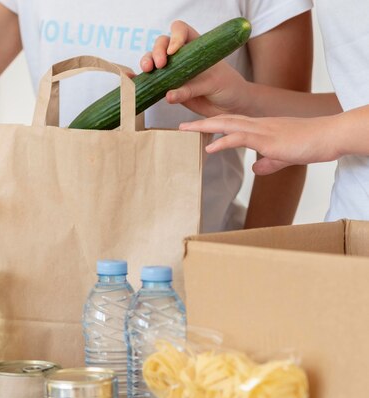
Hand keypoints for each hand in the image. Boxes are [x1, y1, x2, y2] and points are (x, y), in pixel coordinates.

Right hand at [139, 20, 251, 116]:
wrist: (229, 106)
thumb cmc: (227, 87)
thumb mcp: (213, 84)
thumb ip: (192, 89)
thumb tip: (168, 95)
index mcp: (196, 46)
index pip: (181, 30)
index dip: (175, 36)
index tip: (174, 51)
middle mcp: (182, 55)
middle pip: (162, 43)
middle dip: (157, 51)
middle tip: (160, 65)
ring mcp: (172, 71)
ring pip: (153, 60)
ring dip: (147, 62)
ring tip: (148, 71)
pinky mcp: (166, 87)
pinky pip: (150, 81)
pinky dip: (139, 79)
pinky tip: (132, 80)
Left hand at [180, 114, 340, 174]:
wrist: (326, 137)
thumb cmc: (308, 144)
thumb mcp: (283, 157)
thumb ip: (268, 162)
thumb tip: (256, 168)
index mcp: (259, 128)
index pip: (231, 122)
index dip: (213, 124)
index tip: (196, 127)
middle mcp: (256, 125)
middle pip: (223, 119)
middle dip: (201, 122)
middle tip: (181, 126)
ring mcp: (260, 130)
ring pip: (226, 124)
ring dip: (205, 127)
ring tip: (186, 130)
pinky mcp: (266, 139)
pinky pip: (240, 138)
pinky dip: (222, 142)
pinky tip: (210, 149)